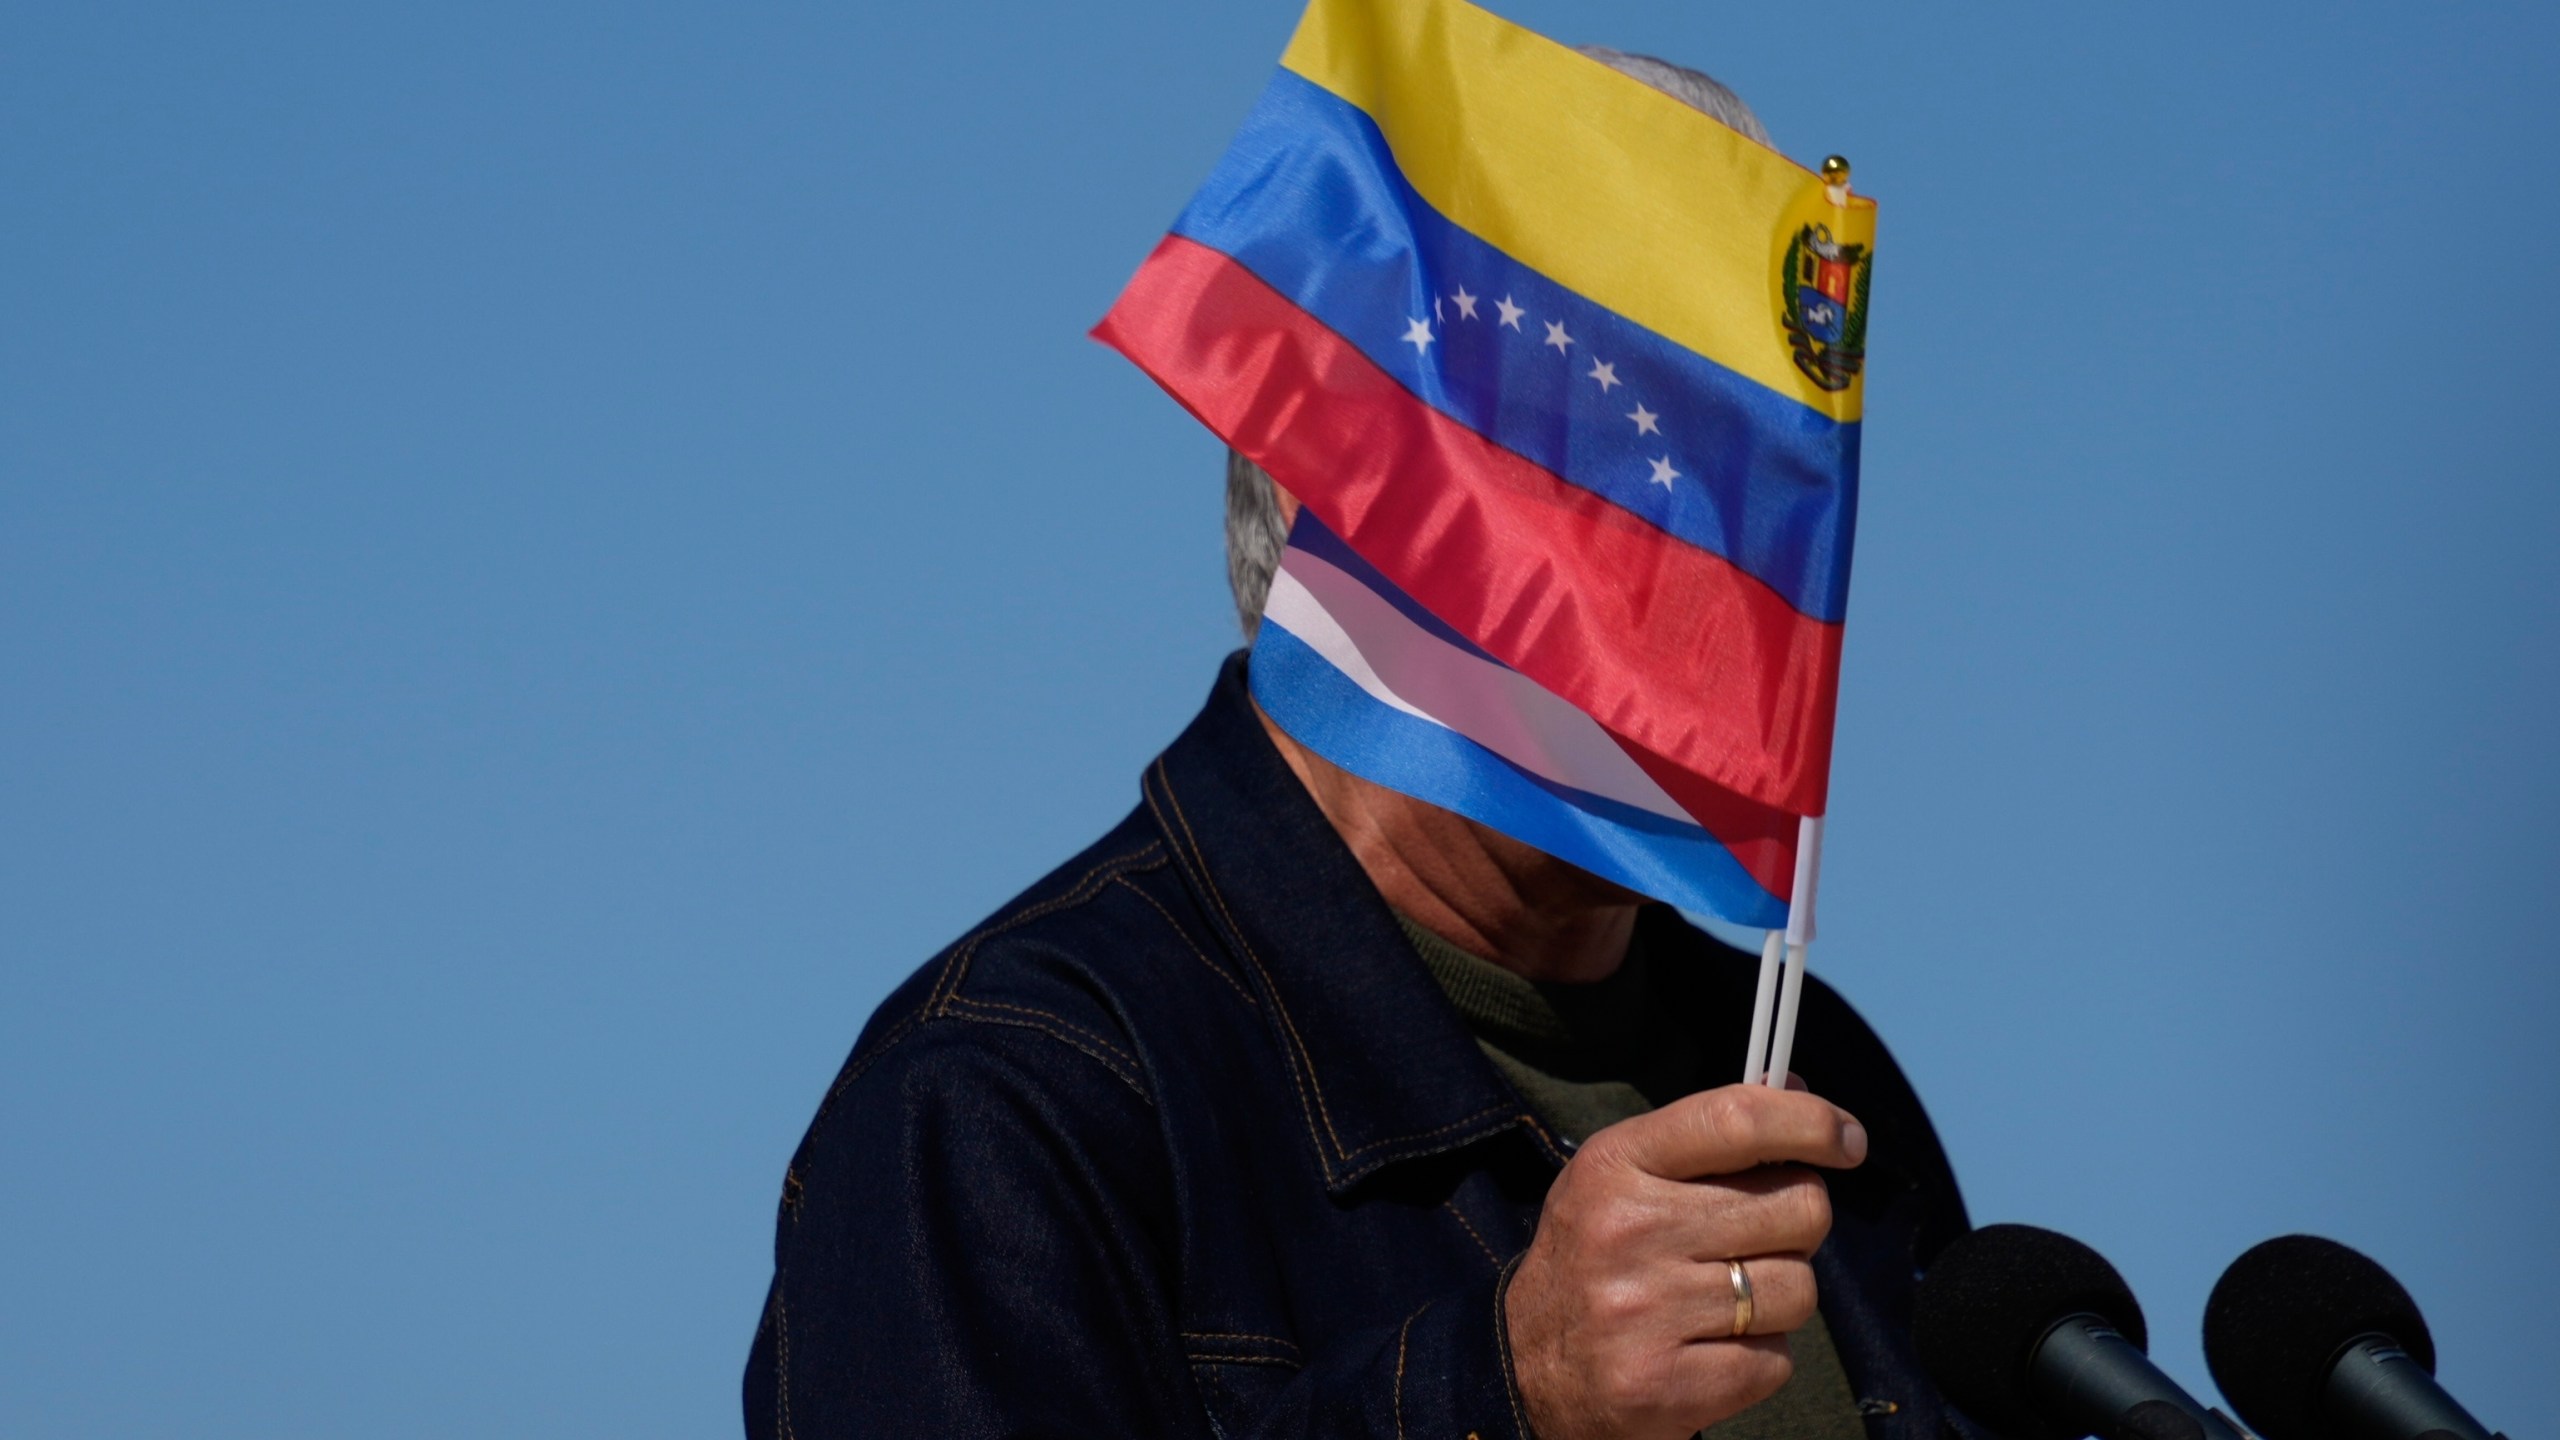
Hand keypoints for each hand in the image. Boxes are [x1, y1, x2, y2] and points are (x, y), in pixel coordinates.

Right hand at [1503, 1084, 1867, 1439]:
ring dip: (1778, 1296)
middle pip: (1797, 1208)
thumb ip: (1707, 1136)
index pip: (1738, 1120)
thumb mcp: (1624, 1176)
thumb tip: (1798, 1094)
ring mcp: (1646, 1312)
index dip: (1813, 1123)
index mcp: (1616, 1164)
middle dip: (1796, 1224)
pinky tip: (1711, 1347)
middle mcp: (1628, 1231)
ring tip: (1725, 1300)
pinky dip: (1759, 1355)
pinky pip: (1776, 1358)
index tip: (1848, 1140)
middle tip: (1756, 1239)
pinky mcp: (1667, 1386)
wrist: (1526, 1371)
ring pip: (1798, 1289)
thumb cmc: (1594, 1258)